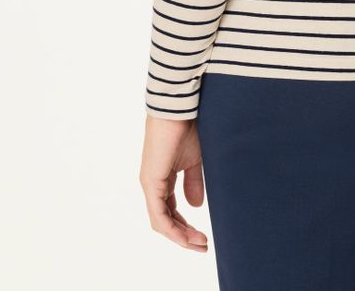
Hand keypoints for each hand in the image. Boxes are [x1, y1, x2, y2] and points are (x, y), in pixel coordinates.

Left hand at [139, 116, 208, 250]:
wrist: (179, 108)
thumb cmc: (187, 127)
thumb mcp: (194, 160)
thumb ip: (193, 182)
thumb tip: (195, 206)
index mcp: (162, 179)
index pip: (170, 211)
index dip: (185, 226)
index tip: (204, 236)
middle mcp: (153, 184)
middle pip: (165, 220)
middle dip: (184, 236)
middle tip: (203, 246)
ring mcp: (150, 184)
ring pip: (161, 221)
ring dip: (180, 236)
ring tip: (199, 243)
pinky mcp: (151, 182)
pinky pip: (159, 214)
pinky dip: (172, 229)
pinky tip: (185, 237)